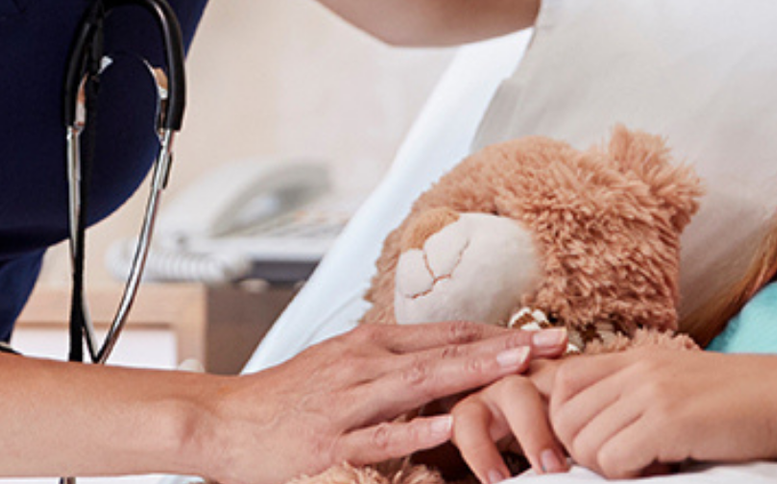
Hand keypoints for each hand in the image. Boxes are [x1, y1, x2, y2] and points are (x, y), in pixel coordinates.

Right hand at [200, 323, 569, 483]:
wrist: (225, 422)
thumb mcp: (344, 368)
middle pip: (445, 352)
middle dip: (503, 348)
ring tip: (515, 368)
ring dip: (471, 374)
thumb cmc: (287, 399)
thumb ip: (396, 366)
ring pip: (418, 384)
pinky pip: (377, 436)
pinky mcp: (330, 443)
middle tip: (552, 344)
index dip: (499, 334)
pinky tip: (445, 428)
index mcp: (371, 346)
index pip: (447, 334)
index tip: (545, 335)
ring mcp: (348, 404)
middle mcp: (363, 366)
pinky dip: (412, 431)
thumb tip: (451, 364)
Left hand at [546, 349, 776, 478]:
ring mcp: (651, 392)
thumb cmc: (744, 404)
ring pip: (583, 445)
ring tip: (649, 467)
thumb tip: (598, 438)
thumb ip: (638, 398)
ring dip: (609, 469)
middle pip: (563, 419)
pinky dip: (630, 477)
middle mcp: (637, 369)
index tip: (601, 448)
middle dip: (583, 454)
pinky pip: (613, 461)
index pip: (562, 385)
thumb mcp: (681, 386)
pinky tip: (664, 471)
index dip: (568, 425)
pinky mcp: (668, 420)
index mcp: (636, 358)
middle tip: (626, 465)